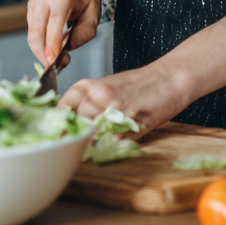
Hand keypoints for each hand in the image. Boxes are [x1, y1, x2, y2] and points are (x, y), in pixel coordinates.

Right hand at [26, 0, 113, 65]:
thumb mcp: (94, 16)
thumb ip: (82, 35)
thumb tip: (64, 51)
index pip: (54, 23)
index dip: (52, 45)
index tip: (52, 62)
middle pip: (37, 32)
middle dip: (44, 54)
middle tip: (58, 66)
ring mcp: (35, 0)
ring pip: (32, 35)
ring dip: (42, 51)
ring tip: (59, 56)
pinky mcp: (30, 7)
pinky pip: (32, 31)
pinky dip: (40, 43)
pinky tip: (52, 45)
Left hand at [58, 63, 192, 134]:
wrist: (169, 77)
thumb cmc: (140, 83)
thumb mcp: (109, 87)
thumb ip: (89, 105)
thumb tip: (71, 124)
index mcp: (91, 86)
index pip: (64, 106)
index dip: (59, 121)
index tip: (55, 133)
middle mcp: (100, 95)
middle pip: (76, 122)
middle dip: (74, 134)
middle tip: (72, 145)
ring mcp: (115, 108)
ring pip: (92, 132)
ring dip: (91, 142)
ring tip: (91, 148)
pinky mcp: (132, 121)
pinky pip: (115, 140)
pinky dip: (112, 145)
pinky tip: (112, 146)